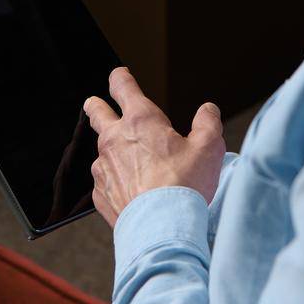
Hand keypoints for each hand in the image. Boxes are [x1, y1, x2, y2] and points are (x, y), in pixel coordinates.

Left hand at [86, 66, 224, 226]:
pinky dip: (114, 181)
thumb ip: (208, 122)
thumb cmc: (184, 186)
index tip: (119, 75)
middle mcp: (115, 139)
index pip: (123, 87)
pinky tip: (129, 189)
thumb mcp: (208, 147)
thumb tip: (208, 110)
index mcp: (140, 121)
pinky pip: (104, 181)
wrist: (161, 228)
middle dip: (96, 105)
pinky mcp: (100, 193)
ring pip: (100, 151)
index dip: (120, 77)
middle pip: (96, 113)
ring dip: (110, 151)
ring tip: (126, 160)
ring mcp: (103, 167)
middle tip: (95, 104)